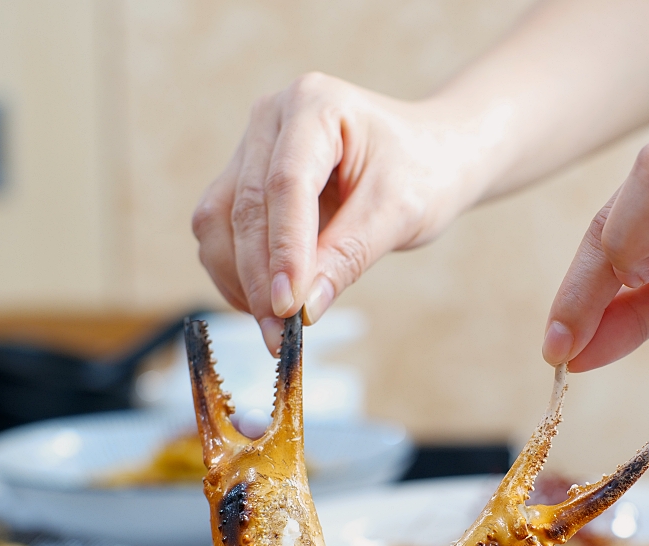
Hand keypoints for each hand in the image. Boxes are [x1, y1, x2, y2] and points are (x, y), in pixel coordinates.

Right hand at [192, 73, 489, 351]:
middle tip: (280, 338)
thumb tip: (301, 310)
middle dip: (260, 279)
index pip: (287, 184)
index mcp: (315, 105)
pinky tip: (265, 307)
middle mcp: (272, 117)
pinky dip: (237, 274)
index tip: (288, 307)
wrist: (429, 156)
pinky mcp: (243, 179)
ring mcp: (251, 146)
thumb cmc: (422, 173)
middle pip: (247, 206)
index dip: (284, 250)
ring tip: (275, 329)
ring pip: (219, 221)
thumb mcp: (399, 213)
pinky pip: (220, 231)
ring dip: (240, 280)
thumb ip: (349, 256)